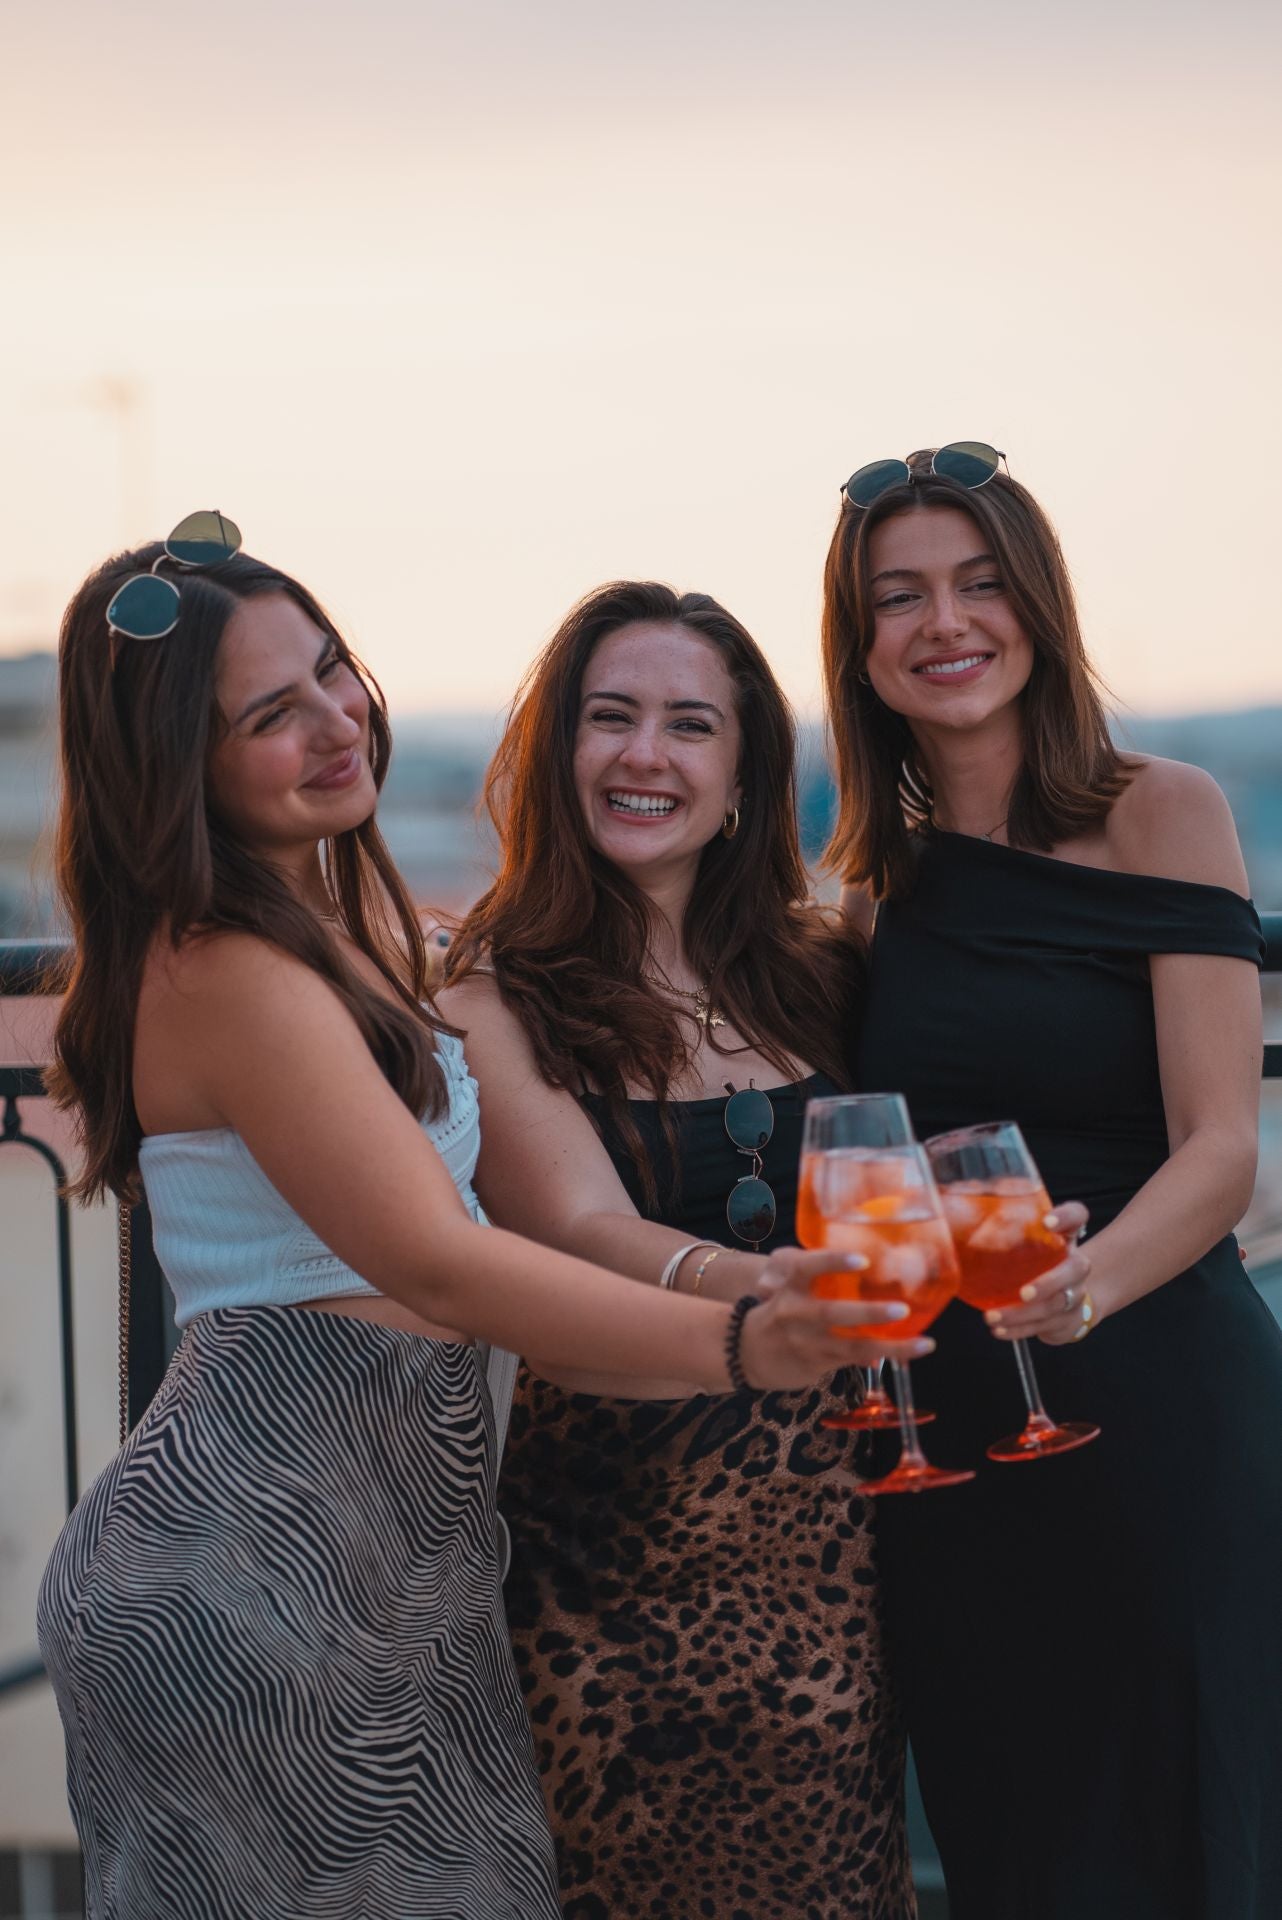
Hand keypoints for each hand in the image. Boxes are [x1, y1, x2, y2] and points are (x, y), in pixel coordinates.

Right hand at [739, 1247, 933, 1390]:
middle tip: (902, 1309)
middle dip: (869, 1313)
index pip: (808, 1267)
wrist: (740, 1350)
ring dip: (891, 1347)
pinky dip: (878, 1357)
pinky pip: (852, 1361)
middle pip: (833, 1313)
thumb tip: (868, 1264)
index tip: (863, 1260)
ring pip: (852, 1347)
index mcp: (788, 1285)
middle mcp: (795, 1314)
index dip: (834, 1262)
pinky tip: (905, 1355)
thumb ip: (819, 1275)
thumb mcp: (789, 1284)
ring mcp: (805, 1343)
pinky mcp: (814, 1365)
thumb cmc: (778, 1308)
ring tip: (924, 1344)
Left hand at [978, 1201, 1097, 1346]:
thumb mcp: (1027, 1243)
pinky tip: (999, 1330)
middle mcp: (1076, 1264)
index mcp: (1065, 1237)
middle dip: (1048, 1283)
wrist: (1070, 1298)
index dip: (1067, 1217)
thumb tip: (953, 1214)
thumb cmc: (1039, 1263)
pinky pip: (1044, 1326)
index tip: (1047, 1222)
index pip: (1077, 1216)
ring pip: (1055, 1305)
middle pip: (1075, 1269)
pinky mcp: (1068, 1319)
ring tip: (993, 1318)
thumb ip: (1001, 1229)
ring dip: (1022, 1314)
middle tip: (1023, 1292)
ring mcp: (1076, 1293)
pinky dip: (1020, 1330)